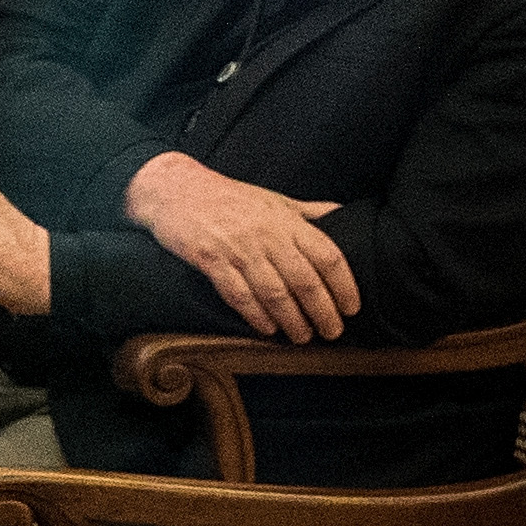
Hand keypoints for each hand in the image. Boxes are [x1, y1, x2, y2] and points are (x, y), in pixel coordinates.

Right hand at [124, 152, 353, 341]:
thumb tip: (344, 216)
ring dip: (292, 320)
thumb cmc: (227, 196)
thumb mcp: (274, 199)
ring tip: (302, 336)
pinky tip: (267, 329)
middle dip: (323, 312)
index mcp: (286, 221)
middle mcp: (266, 235)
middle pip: (305, 281)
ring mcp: (237, 248)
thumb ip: (309, 212)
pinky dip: (255, 315)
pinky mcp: (210, 259)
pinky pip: (238, 294)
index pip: (327, 256)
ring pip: (274, 293)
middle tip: (332, 332)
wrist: (174, 188)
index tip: (351, 307)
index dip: (344, 286)